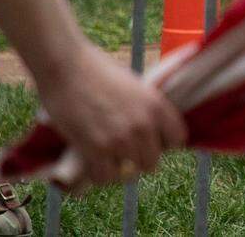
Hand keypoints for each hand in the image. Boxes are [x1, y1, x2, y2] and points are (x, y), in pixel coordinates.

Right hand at [35, 42, 185, 188]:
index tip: (151, 141)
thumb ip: (144, 108)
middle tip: (124, 150)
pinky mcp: (95, 150)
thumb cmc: (98, 70)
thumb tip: (148, 131)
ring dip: (119, 167)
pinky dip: (99, 174)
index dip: (163, 143)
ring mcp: (120, 139)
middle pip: (152, 162)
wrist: (67, 66)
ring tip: (107, 156)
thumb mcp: (134, 86)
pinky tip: (94, 163)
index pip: (177, 139)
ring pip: (130, 173)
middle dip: (139, 158)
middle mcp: (144, 125)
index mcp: (157, 106)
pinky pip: (105, 177)